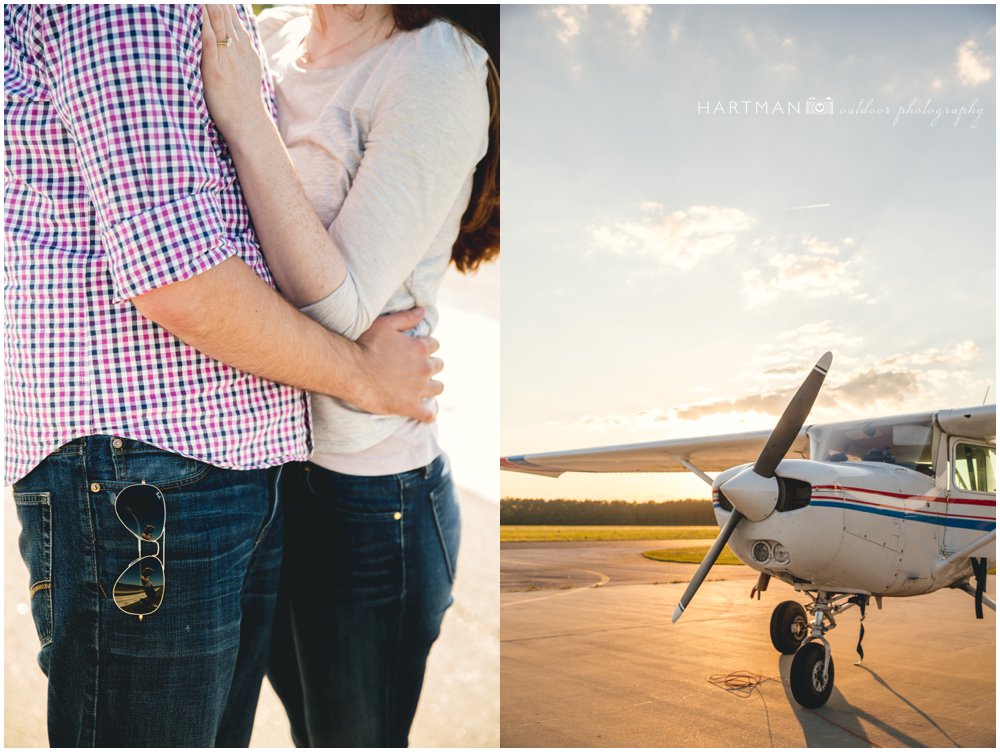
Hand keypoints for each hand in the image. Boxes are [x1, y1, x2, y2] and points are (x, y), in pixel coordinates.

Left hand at [200, 5, 270, 140]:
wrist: (248, 123)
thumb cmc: (243, 100)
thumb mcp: (248, 70)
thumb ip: (240, 51)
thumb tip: (232, 38)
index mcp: (244, 47)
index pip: (231, 13)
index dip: (222, 1)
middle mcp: (237, 47)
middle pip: (224, 11)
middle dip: (215, 0)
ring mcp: (227, 58)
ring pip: (217, 20)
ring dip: (208, 5)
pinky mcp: (215, 70)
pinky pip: (208, 40)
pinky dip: (202, 22)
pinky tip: (196, 10)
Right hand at [354, 309, 443, 422]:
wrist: (350, 371)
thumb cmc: (364, 345)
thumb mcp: (384, 324)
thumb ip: (406, 318)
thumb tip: (422, 311)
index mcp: (420, 347)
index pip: (434, 345)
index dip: (425, 347)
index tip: (417, 350)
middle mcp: (424, 368)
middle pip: (438, 365)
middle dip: (429, 365)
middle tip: (416, 368)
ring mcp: (419, 389)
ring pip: (438, 388)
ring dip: (432, 386)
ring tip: (422, 388)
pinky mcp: (410, 406)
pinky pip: (428, 414)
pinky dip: (429, 414)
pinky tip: (427, 414)